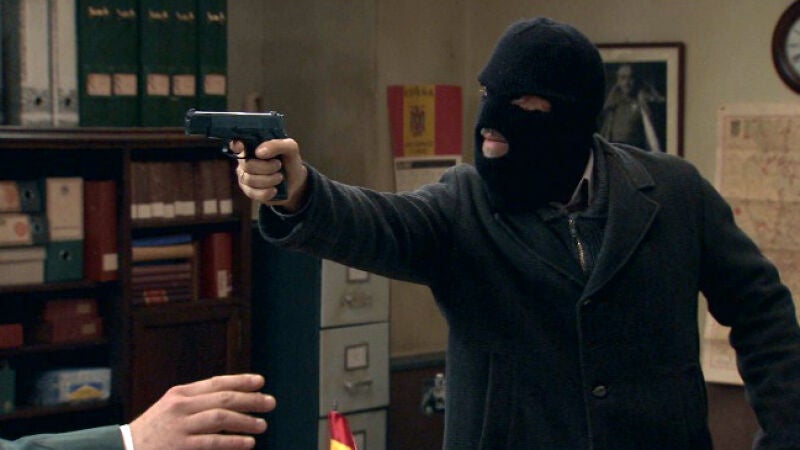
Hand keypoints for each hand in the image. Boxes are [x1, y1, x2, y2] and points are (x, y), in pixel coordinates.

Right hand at [129, 373, 275, 449]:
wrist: (124, 449)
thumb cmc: (154, 431)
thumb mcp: (171, 409)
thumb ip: (197, 402)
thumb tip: (231, 398)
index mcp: (180, 393)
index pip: (216, 382)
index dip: (241, 380)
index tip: (261, 381)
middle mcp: (181, 406)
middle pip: (223, 398)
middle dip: (251, 399)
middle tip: (270, 403)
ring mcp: (180, 426)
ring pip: (221, 418)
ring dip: (245, 421)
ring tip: (262, 425)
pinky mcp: (180, 446)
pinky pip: (213, 442)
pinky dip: (233, 442)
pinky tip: (248, 443)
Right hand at [232, 138, 308, 212]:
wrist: (295, 182)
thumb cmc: (289, 161)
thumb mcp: (290, 149)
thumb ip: (277, 145)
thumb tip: (259, 151)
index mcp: (252, 146)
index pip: (235, 144)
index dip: (236, 145)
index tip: (241, 146)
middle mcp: (244, 160)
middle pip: (247, 164)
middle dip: (267, 167)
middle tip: (279, 165)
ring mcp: (245, 176)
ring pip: (250, 180)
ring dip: (270, 179)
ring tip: (279, 177)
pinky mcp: (249, 191)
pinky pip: (253, 193)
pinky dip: (267, 192)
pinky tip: (274, 189)